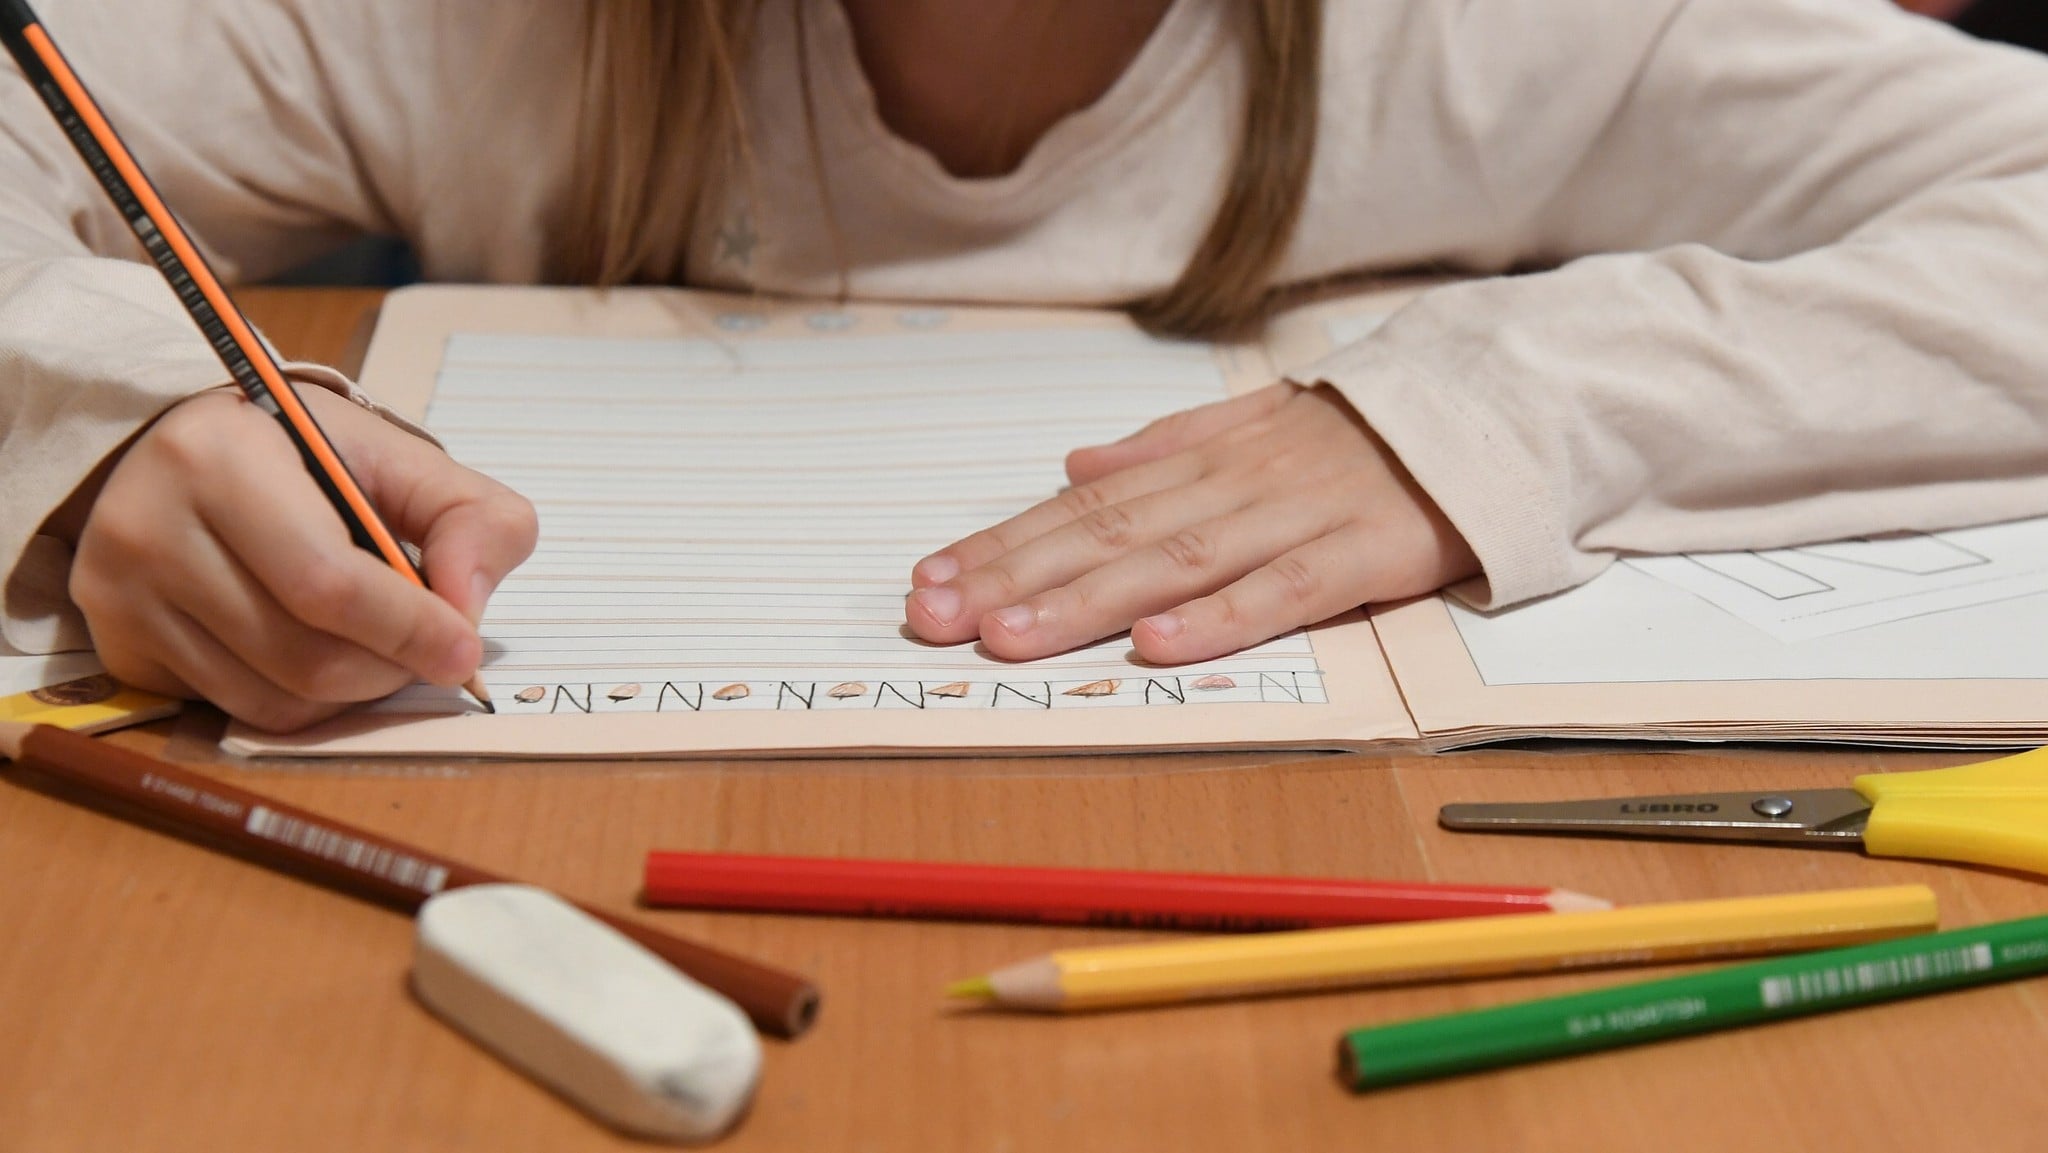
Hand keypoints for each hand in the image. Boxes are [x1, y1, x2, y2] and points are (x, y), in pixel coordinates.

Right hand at [67, 386, 536, 730]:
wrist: (186, 453)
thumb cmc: (301, 457)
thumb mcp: (396, 457)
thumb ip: (468, 516)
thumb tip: (467, 607)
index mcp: (220, 457)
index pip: (327, 582)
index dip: (409, 629)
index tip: (463, 650)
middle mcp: (149, 527)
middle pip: (304, 656)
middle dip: (388, 669)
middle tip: (424, 651)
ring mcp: (122, 594)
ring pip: (274, 700)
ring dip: (350, 692)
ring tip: (372, 645)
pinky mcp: (117, 645)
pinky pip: (235, 712)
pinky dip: (299, 700)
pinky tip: (310, 650)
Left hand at [903, 382, 1478, 661]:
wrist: (1490, 407)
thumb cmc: (1362, 435)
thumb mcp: (1253, 423)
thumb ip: (1165, 445)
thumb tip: (1075, 466)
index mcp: (1203, 458)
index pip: (1080, 506)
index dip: (1001, 544)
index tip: (928, 579)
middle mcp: (1233, 482)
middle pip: (1106, 533)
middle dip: (1011, 577)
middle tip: (932, 617)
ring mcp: (1297, 513)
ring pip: (1175, 560)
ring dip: (1087, 600)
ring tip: (1011, 637)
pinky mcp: (1365, 550)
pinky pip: (1285, 587)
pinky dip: (1221, 616)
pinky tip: (1159, 643)